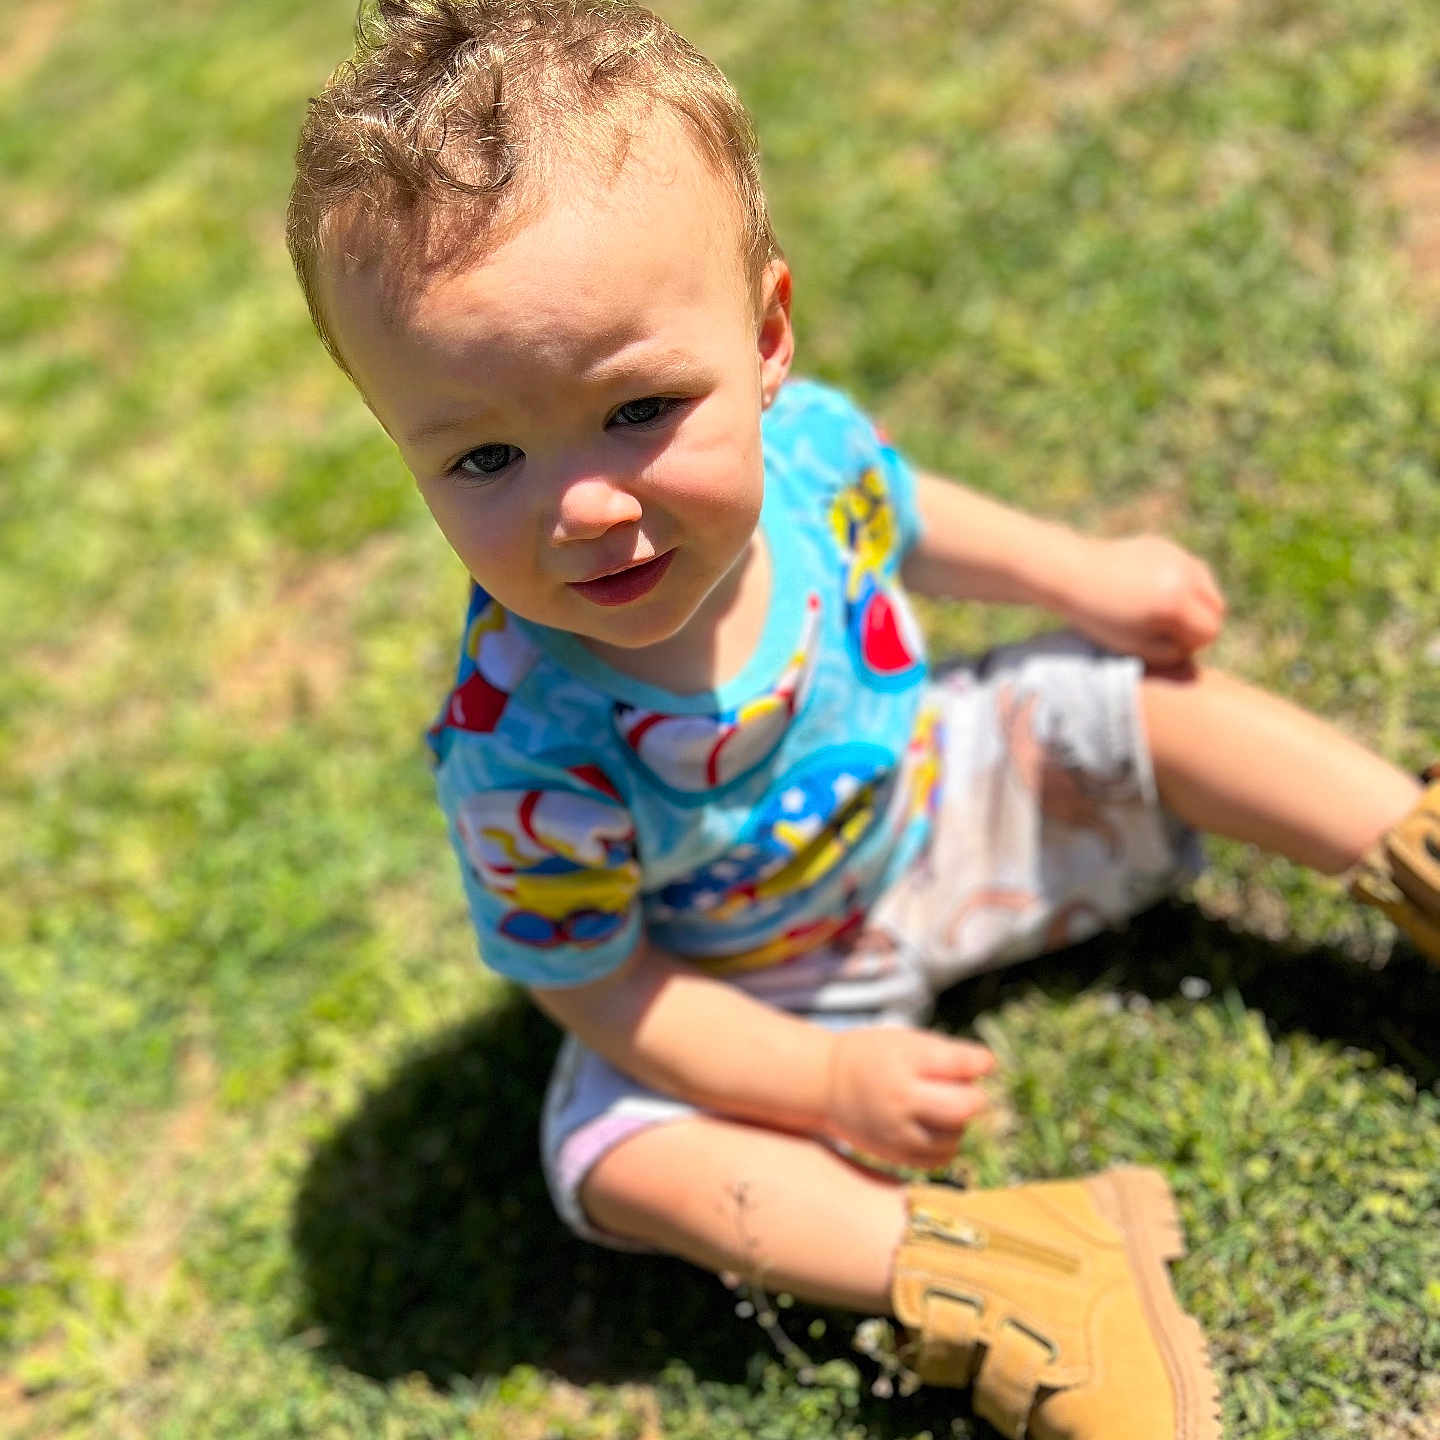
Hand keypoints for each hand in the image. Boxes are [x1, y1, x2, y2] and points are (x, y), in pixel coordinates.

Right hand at [823, 1026, 995, 1168]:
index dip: (981, 1062)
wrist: (827, 1085)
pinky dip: (946, 1144)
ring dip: (959, 1122)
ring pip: (955, 1136)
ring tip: (942, 1108)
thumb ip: (947, 1054)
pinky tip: (935, 1128)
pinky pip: (940, 1159)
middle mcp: (900, 1099)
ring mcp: (897, 1131)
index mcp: (903, 1062)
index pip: (960, 1064)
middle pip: (964, 1108)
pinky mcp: (896, 1155)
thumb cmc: (874, 1057)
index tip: (983, 1062)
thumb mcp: (905, 1041)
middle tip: (966, 1091)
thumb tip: (988, 1068)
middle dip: (975, 1098)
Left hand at [1058, 534, 1224, 667]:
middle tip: (1169, 631)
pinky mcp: (1167, 545)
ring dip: (1195, 602)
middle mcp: (1183, 575)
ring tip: (1165, 613)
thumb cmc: (1100, 617)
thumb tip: (1194, 645)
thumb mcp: (1136, 646)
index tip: (1167, 645)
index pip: (1211, 630)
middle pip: (1217, 607)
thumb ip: (1173, 651)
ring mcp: (1178, 555)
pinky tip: (1156, 592)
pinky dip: (1183, 583)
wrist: (1072, 574)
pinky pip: (1191, 569)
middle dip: (1199, 622)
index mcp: (1174, 603)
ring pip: (1208, 585)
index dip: (1192, 644)